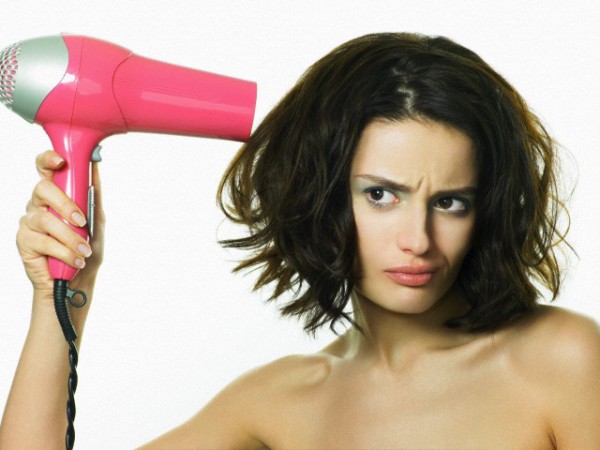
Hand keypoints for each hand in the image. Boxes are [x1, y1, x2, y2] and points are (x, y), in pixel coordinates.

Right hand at [16, 151, 105, 296]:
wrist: (77, 281)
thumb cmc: (85, 248)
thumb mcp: (95, 220)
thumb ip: (93, 195)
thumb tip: (95, 167)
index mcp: (54, 195)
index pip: (45, 169)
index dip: (48, 160)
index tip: (60, 160)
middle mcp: (38, 205)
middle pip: (42, 189)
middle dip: (65, 204)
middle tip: (82, 221)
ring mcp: (28, 222)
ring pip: (46, 220)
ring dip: (71, 237)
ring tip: (85, 249)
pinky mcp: (24, 242)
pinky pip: (44, 242)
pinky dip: (66, 252)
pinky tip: (77, 260)